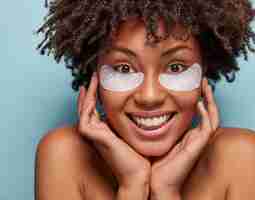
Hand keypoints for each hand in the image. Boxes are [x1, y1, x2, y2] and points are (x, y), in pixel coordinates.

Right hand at [77, 72, 150, 187]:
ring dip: (88, 91)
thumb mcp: (132, 133)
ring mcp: (91, 134)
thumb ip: (128, 122)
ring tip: (94, 76)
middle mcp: (96, 132)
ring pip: (84, 107)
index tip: (100, 81)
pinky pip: (85, 113)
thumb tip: (136, 109)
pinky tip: (90, 88)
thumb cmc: (138, 156)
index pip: (95, 110)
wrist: (137, 173)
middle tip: (94, 74)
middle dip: (90, 90)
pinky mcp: (91, 135)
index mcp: (104, 132)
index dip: (95, 95)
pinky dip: (86, 100)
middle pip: (87, 106)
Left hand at [150, 78, 219, 194]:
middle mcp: (196, 136)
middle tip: (203, 79)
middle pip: (210, 112)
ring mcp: (199, 141)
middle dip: (208, 95)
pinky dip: (206, 114)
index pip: (200, 113)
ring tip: (205, 86)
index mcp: (188, 135)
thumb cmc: (155, 162)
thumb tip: (146, 109)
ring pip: (213, 117)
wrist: (157, 182)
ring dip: (211, 100)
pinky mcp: (199, 146)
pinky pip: (208, 127)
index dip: (199, 97)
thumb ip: (157, 125)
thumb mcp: (157, 137)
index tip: (192, 83)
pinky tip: (200, 103)